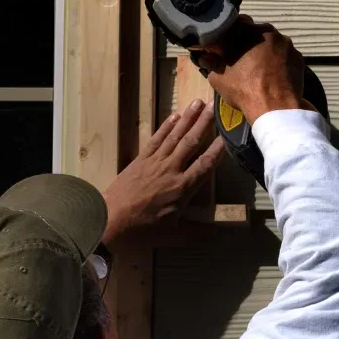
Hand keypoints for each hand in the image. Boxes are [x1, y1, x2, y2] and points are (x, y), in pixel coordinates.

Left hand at [101, 99, 224, 243]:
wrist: (111, 220)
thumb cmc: (143, 230)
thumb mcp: (173, 235)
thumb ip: (195, 232)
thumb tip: (216, 233)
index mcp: (182, 189)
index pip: (205, 165)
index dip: (217, 150)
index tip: (228, 135)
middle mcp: (171, 170)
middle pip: (191, 143)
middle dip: (204, 123)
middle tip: (215, 106)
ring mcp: (155, 162)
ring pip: (175, 136)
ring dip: (188, 118)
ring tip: (198, 102)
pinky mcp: (141, 159)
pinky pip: (157, 139)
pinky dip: (166, 126)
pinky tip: (175, 116)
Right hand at [192, 16, 309, 124]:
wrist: (275, 108)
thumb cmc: (244, 90)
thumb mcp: (218, 78)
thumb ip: (211, 63)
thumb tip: (206, 58)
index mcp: (247, 30)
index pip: (235, 24)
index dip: (229, 36)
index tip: (227, 47)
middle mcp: (269, 31)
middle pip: (256, 33)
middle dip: (249, 43)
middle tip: (243, 59)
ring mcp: (287, 43)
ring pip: (272, 44)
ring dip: (266, 52)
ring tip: (260, 69)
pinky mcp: (299, 57)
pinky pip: (285, 56)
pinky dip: (279, 62)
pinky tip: (274, 75)